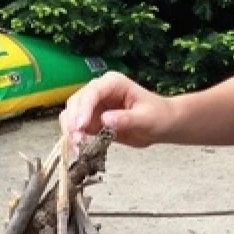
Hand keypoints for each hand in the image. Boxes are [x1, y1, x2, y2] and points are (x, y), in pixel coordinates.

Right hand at [60, 72, 174, 148]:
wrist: (162, 125)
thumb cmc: (158, 116)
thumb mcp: (146, 118)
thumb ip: (126, 119)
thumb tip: (105, 120)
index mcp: (113, 83)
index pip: (92, 92)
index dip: (84, 109)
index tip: (81, 127)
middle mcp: (99, 91)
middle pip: (76, 102)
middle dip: (73, 121)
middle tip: (77, 141)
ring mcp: (94, 106)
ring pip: (72, 115)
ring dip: (70, 131)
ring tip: (78, 148)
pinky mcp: (93, 121)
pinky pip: (77, 129)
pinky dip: (74, 138)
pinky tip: (79, 150)